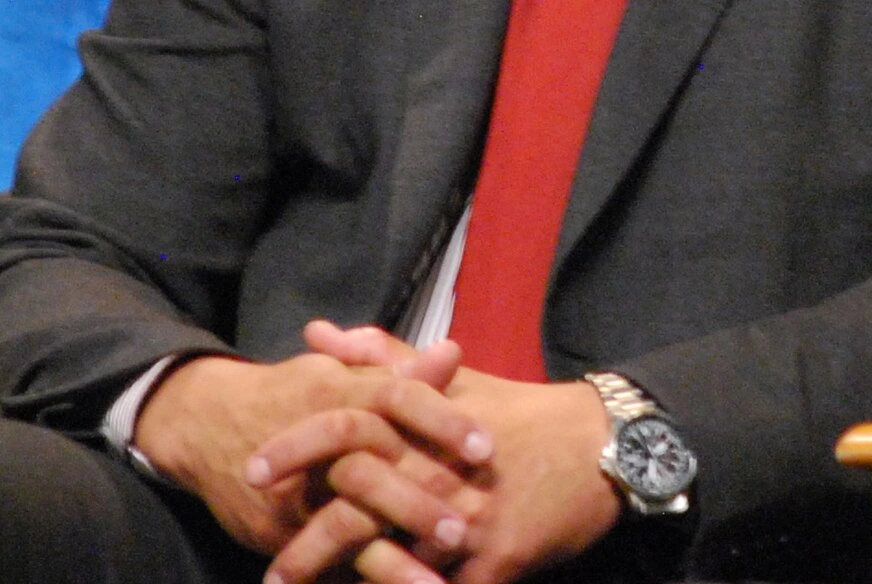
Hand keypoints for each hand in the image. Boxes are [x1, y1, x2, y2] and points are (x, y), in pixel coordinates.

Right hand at [133, 344, 485, 556]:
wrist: (207, 425)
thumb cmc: (292, 391)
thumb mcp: (339, 371)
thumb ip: (396, 368)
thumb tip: (453, 352)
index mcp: (339, 393)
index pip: (398, 399)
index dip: (442, 419)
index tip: (486, 445)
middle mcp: (319, 445)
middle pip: (371, 472)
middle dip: (417, 502)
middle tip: (466, 528)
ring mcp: (297, 496)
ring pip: (347, 530)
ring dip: (392, 561)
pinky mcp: (279, 535)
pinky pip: (324, 566)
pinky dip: (362, 581)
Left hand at [263, 328, 619, 583]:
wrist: (600, 446)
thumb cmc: (523, 411)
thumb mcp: (457, 378)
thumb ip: (386, 358)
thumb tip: (323, 334)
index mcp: (424, 423)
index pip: (346, 427)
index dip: (295, 448)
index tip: (249, 469)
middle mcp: (437, 471)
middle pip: (354, 510)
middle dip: (304, 545)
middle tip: (266, 573)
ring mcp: (466, 521)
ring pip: (390, 563)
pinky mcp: (496, 563)